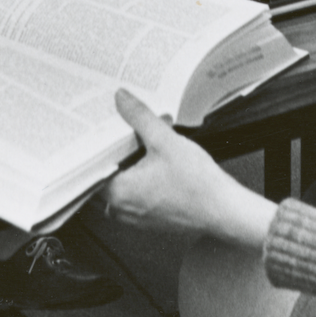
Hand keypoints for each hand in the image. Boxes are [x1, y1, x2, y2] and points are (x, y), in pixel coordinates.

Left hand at [100, 91, 276, 248]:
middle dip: (119, 147)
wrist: (223, 211)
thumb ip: (140, 118)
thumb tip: (122, 99)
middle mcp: (121, 208)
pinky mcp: (148, 216)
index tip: (101, 126)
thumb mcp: (166, 141)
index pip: (92, 164)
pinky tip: (158, 158)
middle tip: (128, 128)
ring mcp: (135, 216)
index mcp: (118, 193)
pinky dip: (142, 174)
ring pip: (122, 181)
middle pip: (107, 171)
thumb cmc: (197, 185)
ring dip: (132, 160)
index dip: (98, 141)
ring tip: (148, 140)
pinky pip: (135, 191)